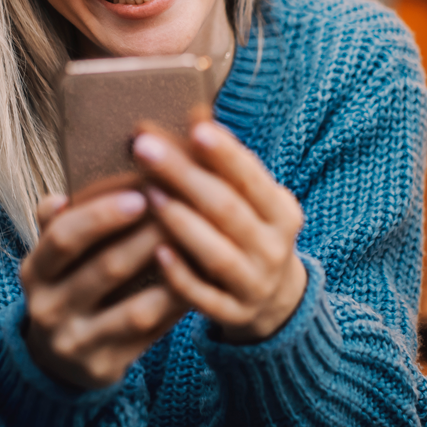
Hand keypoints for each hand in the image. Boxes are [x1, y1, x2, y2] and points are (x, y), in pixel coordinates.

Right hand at [20, 190, 187, 389]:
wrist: (57, 357)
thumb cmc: (66, 286)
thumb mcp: (51, 258)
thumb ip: (58, 224)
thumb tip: (61, 197)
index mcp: (35, 272)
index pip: (63, 238)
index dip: (100, 216)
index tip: (140, 195)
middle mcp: (49, 309)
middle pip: (105, 269)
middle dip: (148, 237)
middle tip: (183, 212)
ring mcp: (77, 343)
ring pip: (135, 309)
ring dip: (172, 275)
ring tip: (198, 245)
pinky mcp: (104, 367)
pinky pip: (151, 335)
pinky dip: (176, 306)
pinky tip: (199, 282)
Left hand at [133, 116, 306, 342]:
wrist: (274, 300)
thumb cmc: (249, 231)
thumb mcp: (250, 200)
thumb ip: (224, 166)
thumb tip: (193, 112)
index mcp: (281, 212)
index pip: (252, 178)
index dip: (225, 154)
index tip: (195, 128)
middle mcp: (274, 248)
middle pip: (227, 209)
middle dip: (185, 176)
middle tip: (145, 148)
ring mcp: (254, 285)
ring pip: (217, 253)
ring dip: (181, 222)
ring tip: (148, 193)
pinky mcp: (233, 315)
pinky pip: (204, 298)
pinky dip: (181, 276)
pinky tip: (157, 252)